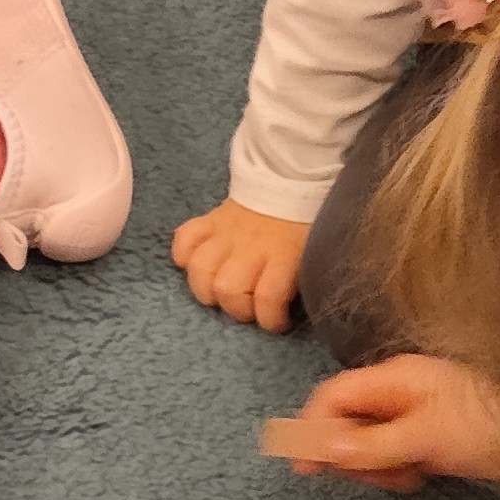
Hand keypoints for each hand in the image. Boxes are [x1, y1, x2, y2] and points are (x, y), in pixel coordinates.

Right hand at [174, 200, 309, 332]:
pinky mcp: (208, 220)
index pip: (268, 298)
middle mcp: (251, 246)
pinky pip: (184, 239)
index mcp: (284, 254)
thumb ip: (300, 278)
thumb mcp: (316, 250)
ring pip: (201, 269)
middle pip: (228, 288)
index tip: (278, 322)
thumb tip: (288, 308)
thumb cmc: (306, 222)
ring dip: (205, 289)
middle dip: (236, 309)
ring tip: (217, 293)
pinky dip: (183, 255)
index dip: (271, 320)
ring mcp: (225, 233)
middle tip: (248, 308)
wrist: (291, 177)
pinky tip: (192, 264)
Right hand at [260, 354, 499, 492]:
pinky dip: (400, 468)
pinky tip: (422, 476)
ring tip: (409, 476)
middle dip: (353, 454)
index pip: (334, 397)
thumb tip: (324, 448)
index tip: (309, 467)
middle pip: (348, 422)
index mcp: (394, 379)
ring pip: (372, 442)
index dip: (314, 429)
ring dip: (378, 466)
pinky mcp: (435, 435)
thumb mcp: (426, 437)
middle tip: (381, 476)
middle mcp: (400, 392)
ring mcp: (418, 413)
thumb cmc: (490, 423)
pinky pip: (399, 453)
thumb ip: (373, 443)